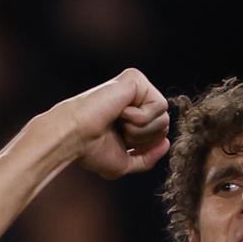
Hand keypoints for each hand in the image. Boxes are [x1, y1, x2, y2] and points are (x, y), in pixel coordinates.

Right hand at [53, 68, 169, 179]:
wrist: (75, 136)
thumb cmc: (92, 150)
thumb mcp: (124, 162)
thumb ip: (147, 158)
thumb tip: (167, 143)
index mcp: (132, 115)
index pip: (159, 133)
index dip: (145, 145)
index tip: (121, 141)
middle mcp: (135, 98)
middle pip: (165, 125)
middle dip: (144, 138)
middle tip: (120, 132)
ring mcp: (136, 86)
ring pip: (164, 117)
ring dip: (141, 129)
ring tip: (119, 122)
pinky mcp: (136, 78)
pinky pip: (159, 106)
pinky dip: (139, 117)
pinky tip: (119, 111)